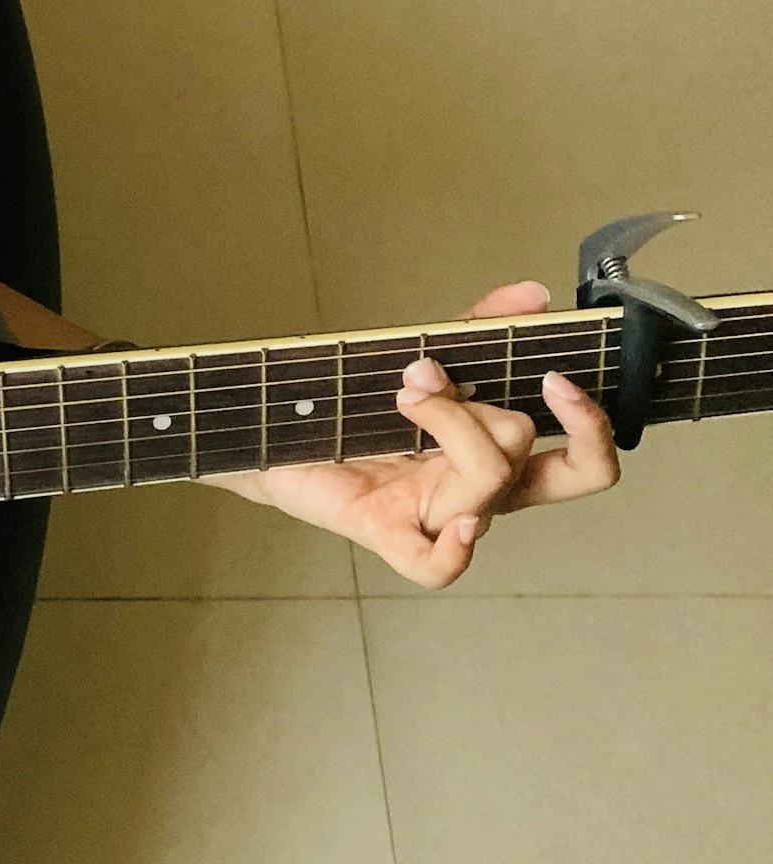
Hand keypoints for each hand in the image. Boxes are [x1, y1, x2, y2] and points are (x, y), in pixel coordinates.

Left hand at [216, 281, 620, 587]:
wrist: (274, 435)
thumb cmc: (353, 411)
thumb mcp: (420, 360)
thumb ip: (475, 331)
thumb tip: (531, 296)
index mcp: (494, 458)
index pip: (584, 466)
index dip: (589, 428)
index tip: (555, 377)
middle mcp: (474, 493)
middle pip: (521, 460)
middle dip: (479, 408)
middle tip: (421, 378)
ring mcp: (432, 516)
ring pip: (486, 485)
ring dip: (450, 424)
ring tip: (403, 396)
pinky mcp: (385, 531)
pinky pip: (435, 567)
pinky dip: (455, 551)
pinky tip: (458, 524)